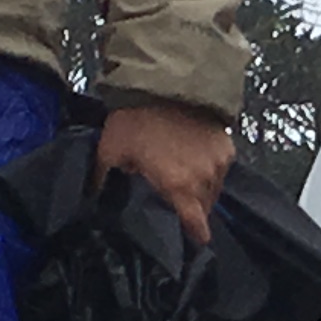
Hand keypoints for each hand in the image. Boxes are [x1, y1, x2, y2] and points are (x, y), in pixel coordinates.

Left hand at [95, 100, 234, 245]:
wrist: (165, 80)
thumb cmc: (135, 119)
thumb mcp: (110, 151)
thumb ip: (103, 182)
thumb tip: (94, 203)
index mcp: (179, 187)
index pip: (197, 229)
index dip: (191, 238)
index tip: (183, 240)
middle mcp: (205, 180)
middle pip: (204, 211)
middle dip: (190, 213)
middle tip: (171, 205)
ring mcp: (219, 163)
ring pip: (213, 192)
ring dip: (200, 192)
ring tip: (181, 181)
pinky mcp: (227, 146)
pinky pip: (220, 170)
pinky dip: (208, 171)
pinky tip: (192, 160)